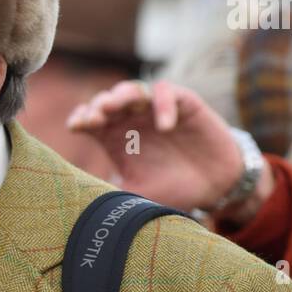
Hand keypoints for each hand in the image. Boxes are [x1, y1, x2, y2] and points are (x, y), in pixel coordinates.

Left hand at [67, 79, 271, 223]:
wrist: (215, 187)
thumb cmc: (172, 189)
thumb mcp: (138, 195)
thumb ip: (113, 194)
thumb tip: (82, 203)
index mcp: (114, 138)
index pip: (89, 120)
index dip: (80, 119)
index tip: (76, 127)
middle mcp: (131, 119)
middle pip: (106, 101)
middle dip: (97, 107)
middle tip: (94, 119)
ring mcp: (155, 109)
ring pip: (132, 89)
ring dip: (121, 95)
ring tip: (113, 107)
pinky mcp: (183, 103)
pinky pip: (168, 92)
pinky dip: (163, 105)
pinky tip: (164, 126)